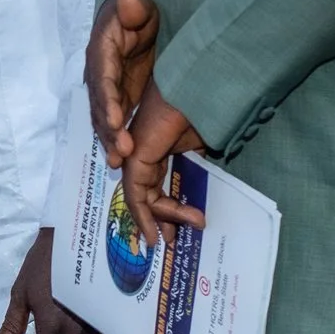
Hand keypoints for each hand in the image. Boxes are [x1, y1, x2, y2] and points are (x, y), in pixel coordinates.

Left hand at [0, 229, 94, 333]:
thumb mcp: (20, 292)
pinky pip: (102, 332)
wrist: (74, 236)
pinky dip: (92, 331)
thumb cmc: (42, 264)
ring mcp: (94, 319)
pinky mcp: (108, 310)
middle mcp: (75, 328)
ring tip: (71, 331)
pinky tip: (86, 317)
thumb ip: (11, 324)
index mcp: (50, 325)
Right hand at [86, 0, 161, 167]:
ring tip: (118, 161)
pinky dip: (116, 138)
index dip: (108, 99)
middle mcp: (98, 72)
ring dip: (110, 139)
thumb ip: (133, 7)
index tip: (115, 119)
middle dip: (108, 129)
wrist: (134, 17)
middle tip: (120, 153)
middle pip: (100, 104)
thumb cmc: (137, 10)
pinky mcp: (116, 97)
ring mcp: (106, 87)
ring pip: (103, 117)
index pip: (103, 77)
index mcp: (102, 50)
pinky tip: (122, 158)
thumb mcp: (138, 5)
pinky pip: (113, 120)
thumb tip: (127, 0)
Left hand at [120, 76, 206, 249]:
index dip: (166, 206)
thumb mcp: (198, 143)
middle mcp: (141, 152)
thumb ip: (194, 162)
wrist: (194, 94)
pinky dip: (144, 216)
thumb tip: (199, 179)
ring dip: (159, 220)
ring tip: (175, 238)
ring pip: (141, 198)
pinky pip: (135, 194)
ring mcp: (135, 155)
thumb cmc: (197, 110)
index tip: (183, 224)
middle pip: (146, 194)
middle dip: (159, 219)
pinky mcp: (134, 159)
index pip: (155, 183)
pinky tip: (155, 233)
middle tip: (173, 239)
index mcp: (153, 147)